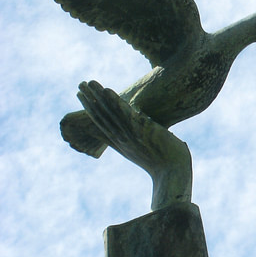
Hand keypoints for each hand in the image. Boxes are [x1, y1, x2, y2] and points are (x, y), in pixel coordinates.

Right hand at [77, 80, 191, 209]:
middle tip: (80, 84)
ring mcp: (131, 135)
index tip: (81, 96)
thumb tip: (139, 137)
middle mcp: (123, 139)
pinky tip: (107, 90)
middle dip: (90, 99)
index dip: (91, 109)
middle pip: (102, 116)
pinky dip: (116, 103)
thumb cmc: (165, 164)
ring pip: (110, 113)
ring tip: (88, 82)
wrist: (174, 174)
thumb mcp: (146, 152)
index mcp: (122, 143)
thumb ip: (137, 143)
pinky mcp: (142, 131)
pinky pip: (126, 114)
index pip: (102, 123)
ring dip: (98, 97)